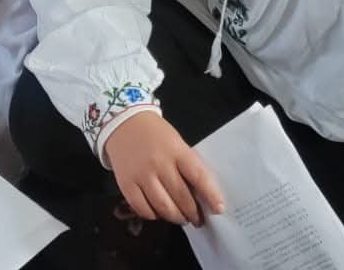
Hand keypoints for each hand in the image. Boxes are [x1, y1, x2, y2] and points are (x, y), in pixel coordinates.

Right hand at [101, 111, 223, 225]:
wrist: (124, 123)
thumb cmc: (156, 134)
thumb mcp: (177, 143)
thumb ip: (188, 165)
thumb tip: (202, 193)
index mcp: (177, 151)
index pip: (198, 176)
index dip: (210, 195)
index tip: (218, 209)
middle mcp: (159, 163)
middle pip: (180, 196)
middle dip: (192, 212)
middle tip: (197, 219)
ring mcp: (141, 175)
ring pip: (162, 206)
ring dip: (175, 217)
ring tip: (181, 219)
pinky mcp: (126, 184)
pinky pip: (142, 208)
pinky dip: (154, 215)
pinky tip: (159, 213)